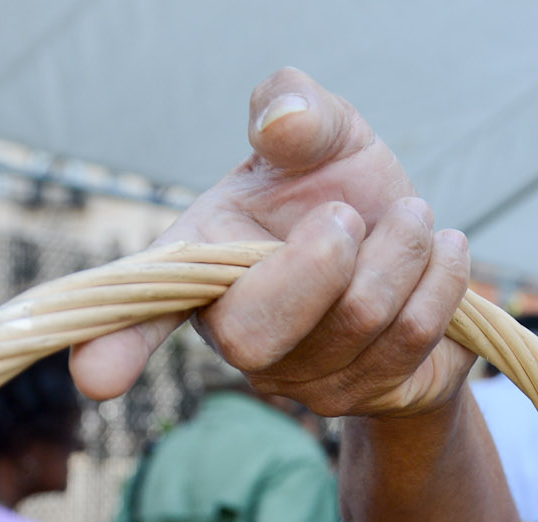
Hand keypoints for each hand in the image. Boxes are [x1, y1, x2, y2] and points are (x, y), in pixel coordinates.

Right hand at [70, 68, 475, 419]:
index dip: (116, 341)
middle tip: (355, 212)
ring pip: (360, 321)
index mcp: (202, 263)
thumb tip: (283, 123)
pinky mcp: (367, 399)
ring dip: (404, 248)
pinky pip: (411, 340)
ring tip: (412, 217)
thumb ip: (295, 107)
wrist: (422, 252)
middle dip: (329, 257)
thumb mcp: (322, 131)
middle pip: (259, 334)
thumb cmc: (345, 189)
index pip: (141, 309)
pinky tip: (444, 252)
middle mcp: (239, 335)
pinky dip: (442, 278)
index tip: (93, 377)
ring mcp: (302, 380)